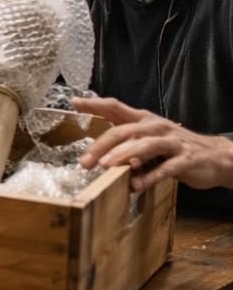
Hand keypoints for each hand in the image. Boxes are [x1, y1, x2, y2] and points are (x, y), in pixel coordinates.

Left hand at [74, 97, 232, 192]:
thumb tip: (96, 152)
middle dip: (102, 146)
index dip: (95, 104)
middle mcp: (156, 127)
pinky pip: (165, 168)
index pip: (115, 107)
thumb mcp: (148, 139)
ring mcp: (172, 143)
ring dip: (123, 156)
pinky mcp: (185, 160)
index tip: (74, 103)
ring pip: (144, 145)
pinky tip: (135, 186)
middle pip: (124, 131)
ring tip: (106, 167)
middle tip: (85, 161)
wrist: (215, 156)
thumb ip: (125, 143)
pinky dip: (149, 177)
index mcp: (144, 120)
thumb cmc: (174, 147)